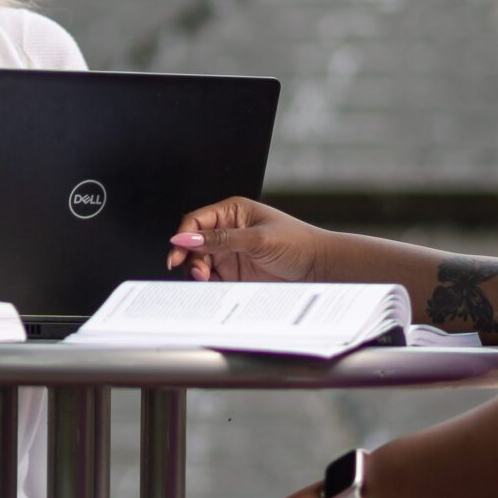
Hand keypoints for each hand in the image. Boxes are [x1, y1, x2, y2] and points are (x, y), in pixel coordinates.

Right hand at [165, 196, 329, 281]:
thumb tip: (187, 237)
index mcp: (232, 212)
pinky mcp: (234, 273)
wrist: (319, 268)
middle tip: (197, 272)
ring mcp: (230, 253)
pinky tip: (211, 285)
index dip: (184, 235)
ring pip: (199, 262)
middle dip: (190, 257)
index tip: (177, 252)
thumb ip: (221, 239)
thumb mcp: (258, 238)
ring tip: (206, 279)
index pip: (196, 221)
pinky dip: (207, 283)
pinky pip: (212, 278)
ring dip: (197, 271)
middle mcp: (228, 231)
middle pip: (193, 243)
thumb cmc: (297, 243)